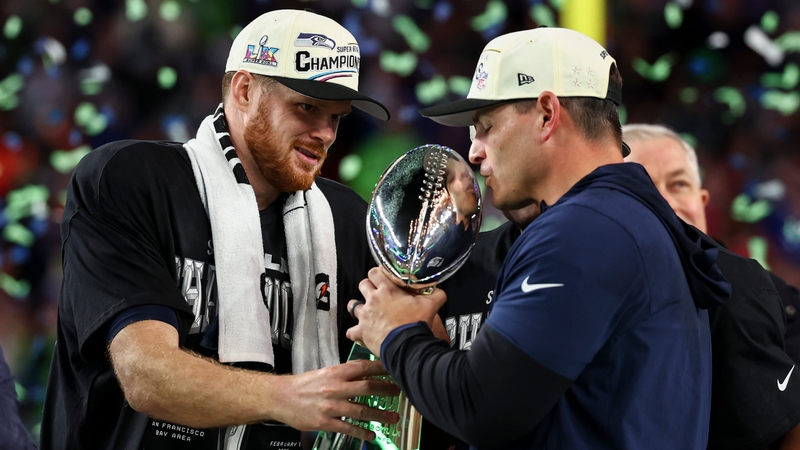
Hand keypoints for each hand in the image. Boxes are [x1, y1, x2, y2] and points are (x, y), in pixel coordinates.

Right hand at [274, 360, 400, 440]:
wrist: (281, 398)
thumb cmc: (304, 385)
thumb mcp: (325, 373)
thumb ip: (345, 373)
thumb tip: (366, 372)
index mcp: (335, 373)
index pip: (363, 367)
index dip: (381, 368)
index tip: (395, 368)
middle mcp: (335, 388)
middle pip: (367, 387)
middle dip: (386, 390)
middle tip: (399, 393)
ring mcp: (331, 406)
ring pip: (361, 410)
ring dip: (380, 414)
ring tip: (393, 418)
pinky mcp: (325, 422)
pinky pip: (348, 428)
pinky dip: (362, 432)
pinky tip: (371, 435)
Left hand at [346, 267, 447, 354]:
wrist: (407, 345)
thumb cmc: (416, 324)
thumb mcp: (431, 305)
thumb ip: (435, 294)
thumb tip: (438, 290)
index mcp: (387, 290)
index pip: (375, 272)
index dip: (378, 274)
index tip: (382, 278)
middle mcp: (373, 300)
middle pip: (362, 285)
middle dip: (368, 287)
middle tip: (376, 293)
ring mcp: (365, 315)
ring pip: (353, 305)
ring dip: (358, 307)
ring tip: (365, 310)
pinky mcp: (362, 331)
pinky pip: (351, 330)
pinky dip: (355, 332)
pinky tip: (360, 332)